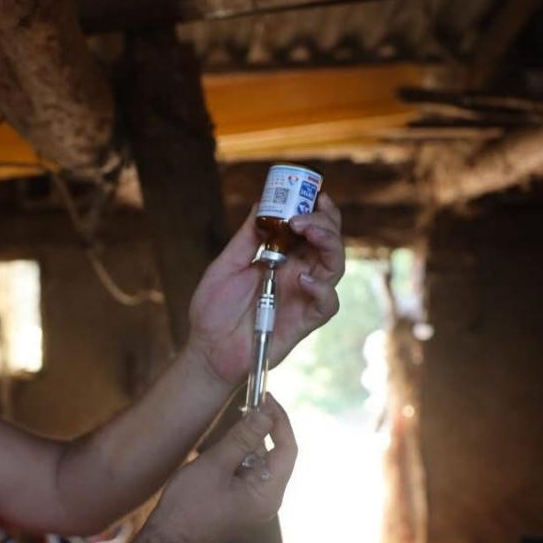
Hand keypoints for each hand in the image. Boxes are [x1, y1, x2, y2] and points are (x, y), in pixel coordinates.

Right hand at [148, 395, 296, 542]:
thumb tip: (265, 413)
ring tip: (220, 440)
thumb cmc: (188, 506)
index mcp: (268, 494)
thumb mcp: (216, 465)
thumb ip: (243, 438)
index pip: (288, 449)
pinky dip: (236, 459)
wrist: (167, 541)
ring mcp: (255, 505)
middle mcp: (268, 501)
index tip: (267, 398)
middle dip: (259, 431)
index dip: (280, 421)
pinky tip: (218, 456)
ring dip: (244, 445)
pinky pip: (247, 475)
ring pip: (258, 464)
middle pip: (275, 456)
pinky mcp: (241, 505)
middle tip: (244, 406)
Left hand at [187, 193, 344, 385]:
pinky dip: (322, 289)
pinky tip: (303, 279)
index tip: (314, 193)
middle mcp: (298, 274)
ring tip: (307, 231)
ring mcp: (304, 296)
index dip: (318, 210)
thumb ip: (248, 238)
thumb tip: (262, 204)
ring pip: (335, 266)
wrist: (207, 349)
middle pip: (329, 243)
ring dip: (328, 243)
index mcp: (283, 258)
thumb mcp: (226, 265)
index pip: (311, 229)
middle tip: (304, 215)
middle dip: (324, 222)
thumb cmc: (214, 310)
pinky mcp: (304, 320)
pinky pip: (328, 303)